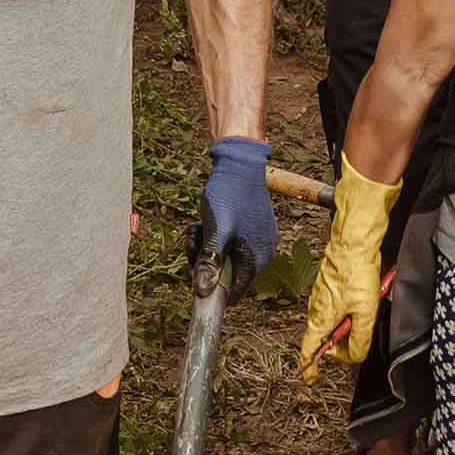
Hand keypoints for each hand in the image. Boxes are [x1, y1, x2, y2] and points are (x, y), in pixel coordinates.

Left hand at [191, 137, 276, 299]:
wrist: (239, 162)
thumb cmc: (229, 195)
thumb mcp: (215, 231)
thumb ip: (211, 263)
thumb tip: (202, 291)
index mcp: (257, 259)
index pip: (234, 292)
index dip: (211, 288)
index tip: (192, 277)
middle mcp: (262, 253)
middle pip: (227, 273)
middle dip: (205, 260)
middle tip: (192, 243)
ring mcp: (257, 240)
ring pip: (225, 256)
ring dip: (206, 246)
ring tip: (197, 227)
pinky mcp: (251, 228)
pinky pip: (229, 242)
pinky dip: (215, 235)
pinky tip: (205, 221)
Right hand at [300, 156, 401, 378]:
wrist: (353, 241)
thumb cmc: (356, 273)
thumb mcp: (365, 313)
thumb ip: (359, 339)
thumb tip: (354, 356)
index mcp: (320, 319)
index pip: (308, 350)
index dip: (309, 367)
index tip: (311, 377)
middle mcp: (315, 309)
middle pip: (323, 338)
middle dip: (338, 345)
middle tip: (356, 342)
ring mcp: (320, 296)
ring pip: (330, 321)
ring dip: (345, 326)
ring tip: (363, 315)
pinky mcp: (328, 285)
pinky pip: (335, 307)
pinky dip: (346, 312)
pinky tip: (362, 301)